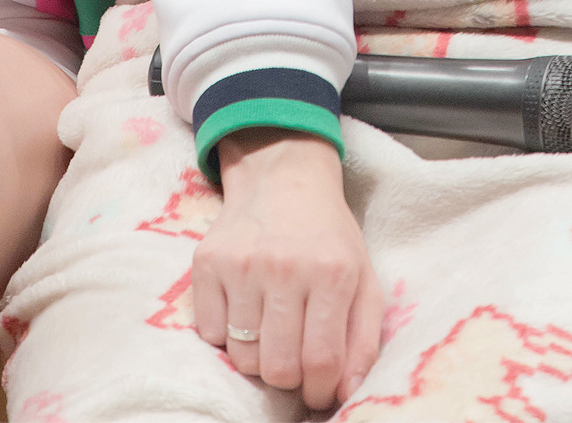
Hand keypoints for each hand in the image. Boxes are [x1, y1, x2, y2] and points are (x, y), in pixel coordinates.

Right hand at [193, 130, 381, 408]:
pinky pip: (210, 334)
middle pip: (277, 368)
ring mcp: (242, 264)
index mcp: (332, 271)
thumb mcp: (362, 276)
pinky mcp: (207, 263)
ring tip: (270, 328)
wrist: (283, 177)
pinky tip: (244, 308)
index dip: (319, 391)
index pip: (321, 362)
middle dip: (288, 377)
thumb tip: (346, 394)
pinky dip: (226, 335)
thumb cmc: (327, 235)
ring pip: (242, 357)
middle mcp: (285, 266)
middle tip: (293, 357)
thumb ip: (364, 338)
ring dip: (258, 356)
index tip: (317, 391)